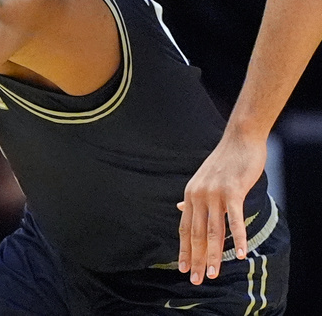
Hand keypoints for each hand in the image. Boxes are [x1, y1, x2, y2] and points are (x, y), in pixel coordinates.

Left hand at [177, 132, 266, 283]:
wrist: (239, 140)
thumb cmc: (224, 161)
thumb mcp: (203, 179)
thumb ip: (194, 197)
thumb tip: (180, 206)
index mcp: (190, 195)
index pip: (185, 228)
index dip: (184, 249)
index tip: (184, 268)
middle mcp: (198, 196)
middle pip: (196, 234)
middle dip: (197, 259)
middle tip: (197, 280)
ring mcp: (214, 194)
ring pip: (213, 231)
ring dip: (213, 255)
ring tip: (213, 274)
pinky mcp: (232, 191)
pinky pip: (234, 219)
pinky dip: (238, 238)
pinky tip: (240, 254)